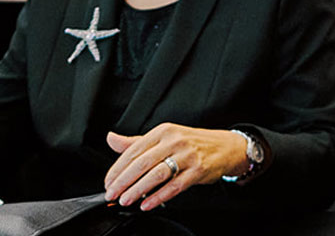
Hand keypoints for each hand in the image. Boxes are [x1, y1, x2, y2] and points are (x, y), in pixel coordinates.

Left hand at [104, 124, 249, 209]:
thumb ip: (136, 142)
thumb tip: (111, 139)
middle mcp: (175, 141)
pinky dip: (158, 196)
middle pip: (142, 163)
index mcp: (164, 131)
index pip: (133, 150)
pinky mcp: (198, 170)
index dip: (117, 168)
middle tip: (112, 194)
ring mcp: (188, 155)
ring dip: (137, 190)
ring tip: (125, 200)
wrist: (226, 147)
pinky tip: (147, 203)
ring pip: (156, 175)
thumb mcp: (165, 137)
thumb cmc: (192, 143)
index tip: (108, 182)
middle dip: (123, 181)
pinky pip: (174, 186)